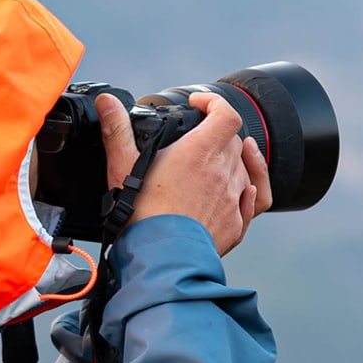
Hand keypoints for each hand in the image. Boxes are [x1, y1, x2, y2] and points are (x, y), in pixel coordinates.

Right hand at [101, 90, 271, 255]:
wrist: (160, 260)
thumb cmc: (142, 218)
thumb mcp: (122, 167)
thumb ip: (117, 131)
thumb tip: (107, 102)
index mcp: (200, 152)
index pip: (225, 113)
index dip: (214, 102)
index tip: (199, 105)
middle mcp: (223, 172)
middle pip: (234, 140)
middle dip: (217, 134)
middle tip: (196, 142)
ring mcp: (233, 199)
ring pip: (244, 168)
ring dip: (232, 161)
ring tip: (214, 164)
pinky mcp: (236, 224)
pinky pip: (255, 201)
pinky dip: (252, 187)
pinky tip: (243, 187)